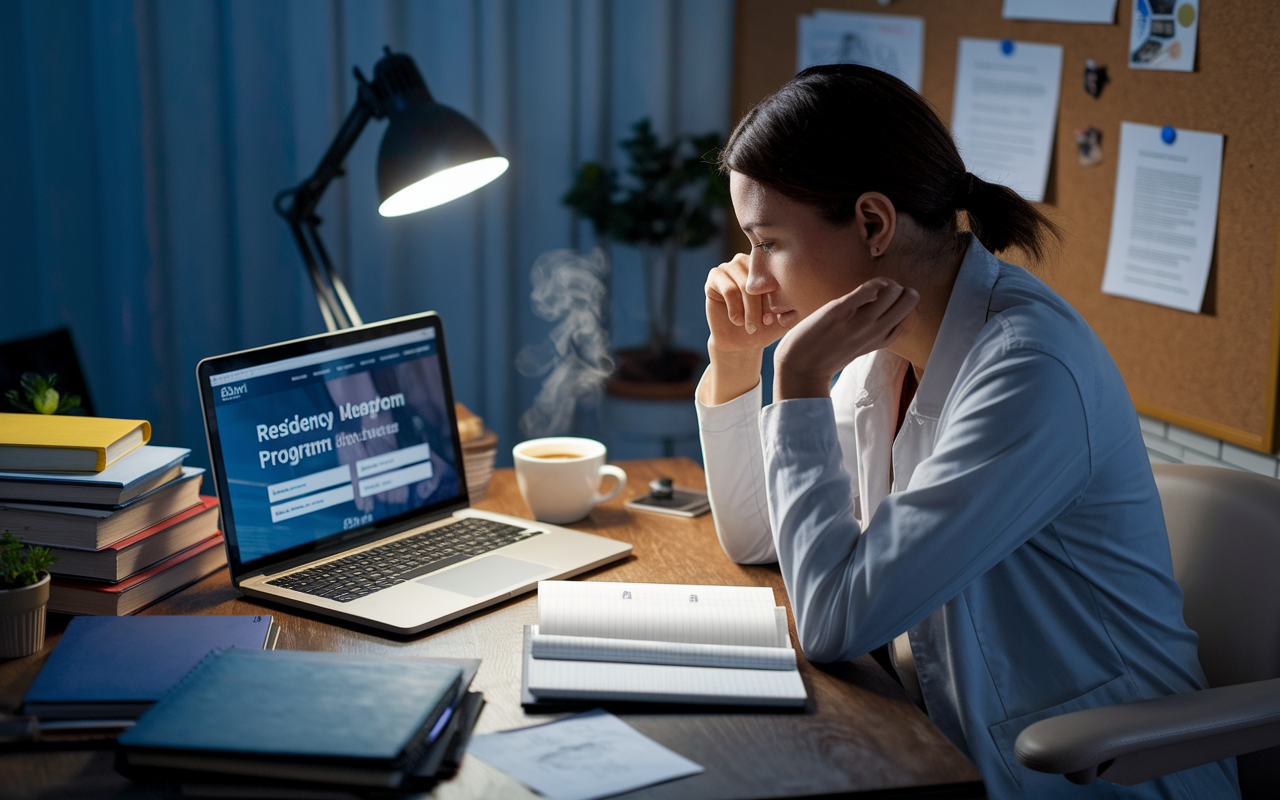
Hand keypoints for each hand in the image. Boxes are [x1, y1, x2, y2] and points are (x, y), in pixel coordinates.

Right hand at [704, 253, 785, 354]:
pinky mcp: (714, 276)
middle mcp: (748, 261)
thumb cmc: (765, 327)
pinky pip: (728, 290)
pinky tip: (737, 321)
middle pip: (759, 279)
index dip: (778, 297)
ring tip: (751, 326)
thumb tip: (798, 289)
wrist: (741, 342)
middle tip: (765, 323)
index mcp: (766, 265)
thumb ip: (791, 302)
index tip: (778, 318)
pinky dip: (735, 309)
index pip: (776, 273)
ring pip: (744, 285)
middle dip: (763, 305)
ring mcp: (730, 266)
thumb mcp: (783, 315)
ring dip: (749, 310)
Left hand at [774, 278, 918, 399]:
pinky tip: (866, 287)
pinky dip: (874, 282)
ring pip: (894, 291)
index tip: (888, 299)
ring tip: (874, 286)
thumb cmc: (827, 352)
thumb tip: (883, 301)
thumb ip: (875, 329)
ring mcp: (859, 322)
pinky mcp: (841, 311)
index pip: (912, 316)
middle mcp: (875, 332)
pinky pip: (870, 288)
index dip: (903, 301)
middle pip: (910, 300)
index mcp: (882, 340)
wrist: (800, 366)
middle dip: (901, 288)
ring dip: (887, 282)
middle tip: (884, 290)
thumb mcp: (860, 344)